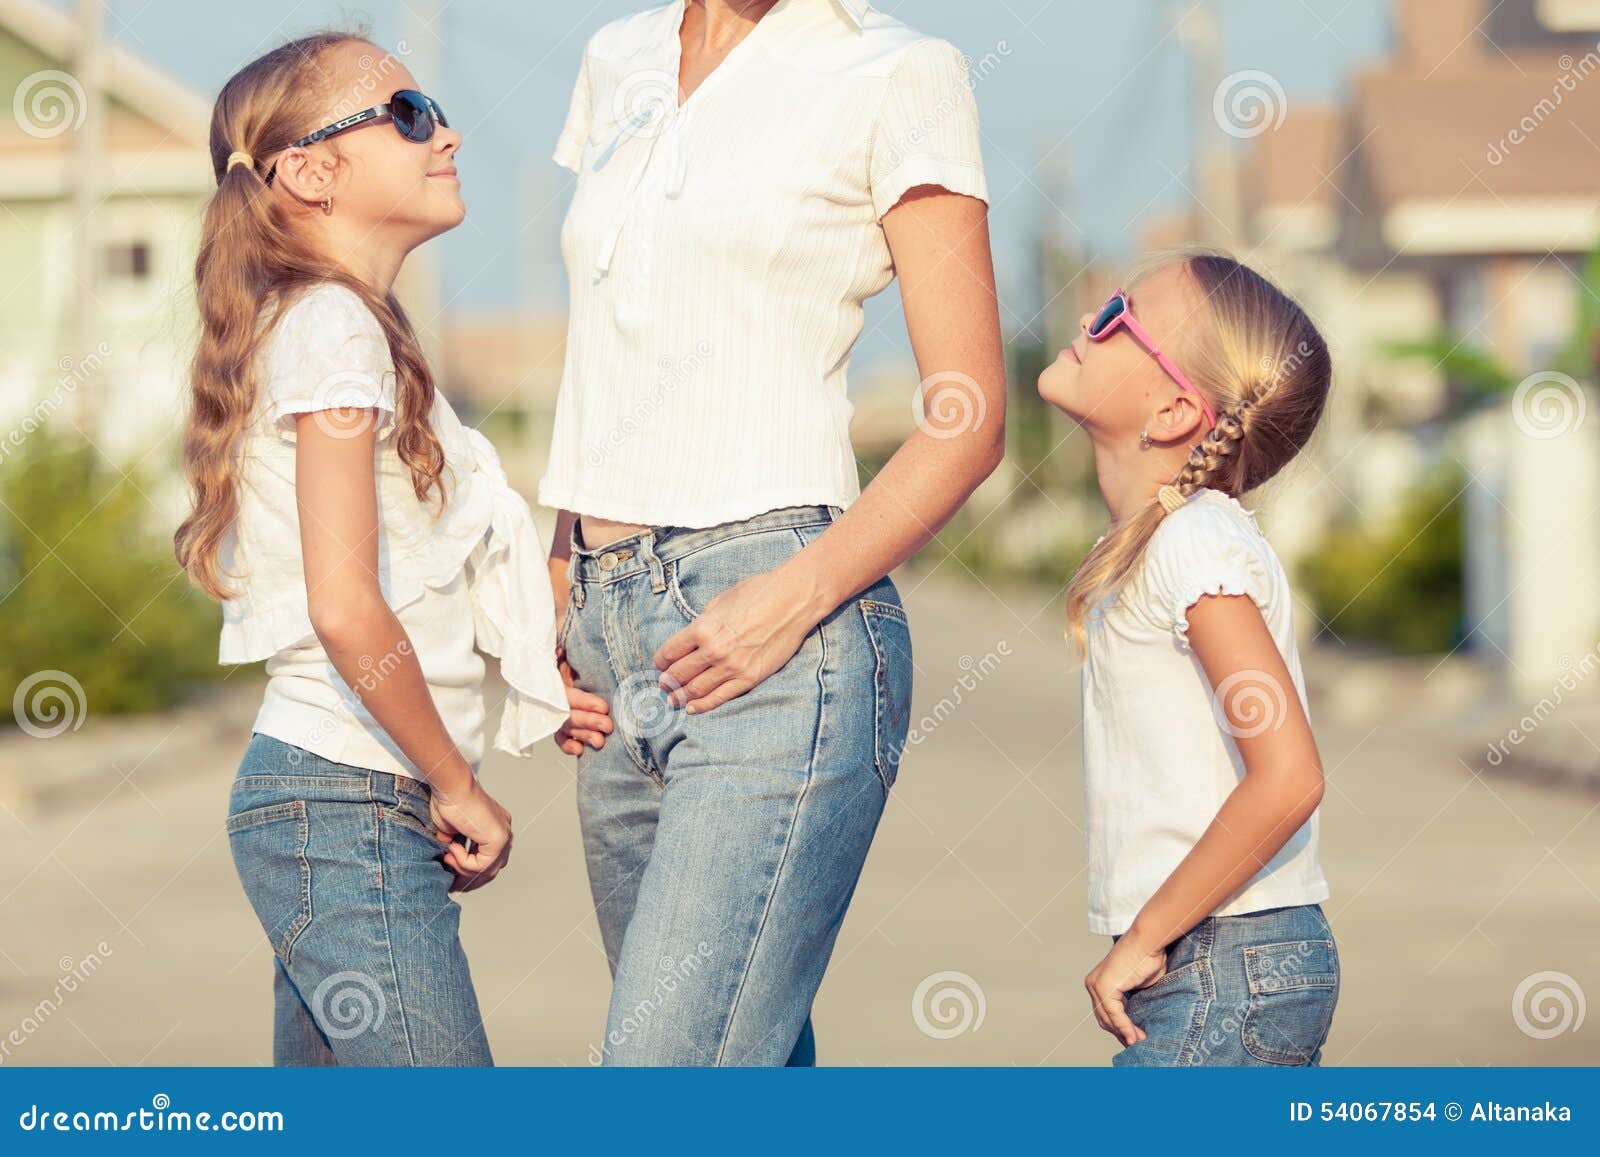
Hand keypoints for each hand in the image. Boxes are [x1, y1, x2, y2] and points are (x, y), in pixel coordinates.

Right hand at [429, 780, 511, 893]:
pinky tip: (454, 848)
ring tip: (448, 859)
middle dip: (470, 879)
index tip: (451, 872)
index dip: (470, 870)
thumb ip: (455, 844)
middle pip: (492, 868)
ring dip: (463, 870)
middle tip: (452, 883)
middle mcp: (503, 831)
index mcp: (495, 827)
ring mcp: (504, 835)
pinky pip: (481, 865)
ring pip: (488, 870)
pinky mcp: (498, 839)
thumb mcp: (450, 830)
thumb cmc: (449, 800)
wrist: (452, 787)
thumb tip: (450, 859)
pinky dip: (463, 862)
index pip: (489, 858)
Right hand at [554, 647, 611, 755]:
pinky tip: (580, 750)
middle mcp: (554, 696)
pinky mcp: (563, 724)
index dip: (584, 702)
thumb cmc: (577, 649)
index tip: (603, 707)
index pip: (567, 694)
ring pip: (566, 728)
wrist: (576, 653)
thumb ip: (563, 647)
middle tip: (608, 726)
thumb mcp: (568, 646)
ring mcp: (557, 711)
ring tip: (600, 741)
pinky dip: (569, 746)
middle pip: (568, 714)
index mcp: (555, 677)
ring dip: (583, 736)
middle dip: (589, 721)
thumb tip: (561, 649)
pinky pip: (561, 738)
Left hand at [653, 566, 824, 713]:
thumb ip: (705, 620)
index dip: (661, 661)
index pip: (670, 651)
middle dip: (667, 681)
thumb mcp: (722, 599)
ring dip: (680, 696)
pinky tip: (692, 708)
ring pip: (696, 689)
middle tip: (663, 685)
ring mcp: (731, 667)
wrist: (792, 601)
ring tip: (673, 700)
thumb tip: (694, 635)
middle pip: (680, 673)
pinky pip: (720, 697)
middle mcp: (713, 650)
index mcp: (703, 628)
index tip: (659, 665)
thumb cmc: (758, 592)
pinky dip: (703, 705)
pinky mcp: (749, 678)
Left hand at [1084, 933, 1168, 1046]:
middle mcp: (1093, 984)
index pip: (1105, 1014)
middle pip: (1104, 1019)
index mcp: (1098, 983)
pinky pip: (1115, 1015)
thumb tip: (1137, 1029)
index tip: (1133, 1040)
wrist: (1149, 941)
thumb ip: (1134, 1004)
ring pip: (1109, 1019)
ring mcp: (1096, 985)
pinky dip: (1125, 1028)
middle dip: (1121, 1034)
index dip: (1119, 1029)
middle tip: (1138, 1045)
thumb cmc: (1148, 958)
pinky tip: (1135, 1037)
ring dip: (1125, 1034)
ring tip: (1140, 1043)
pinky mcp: (1104, 987)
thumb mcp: (1139, 987)